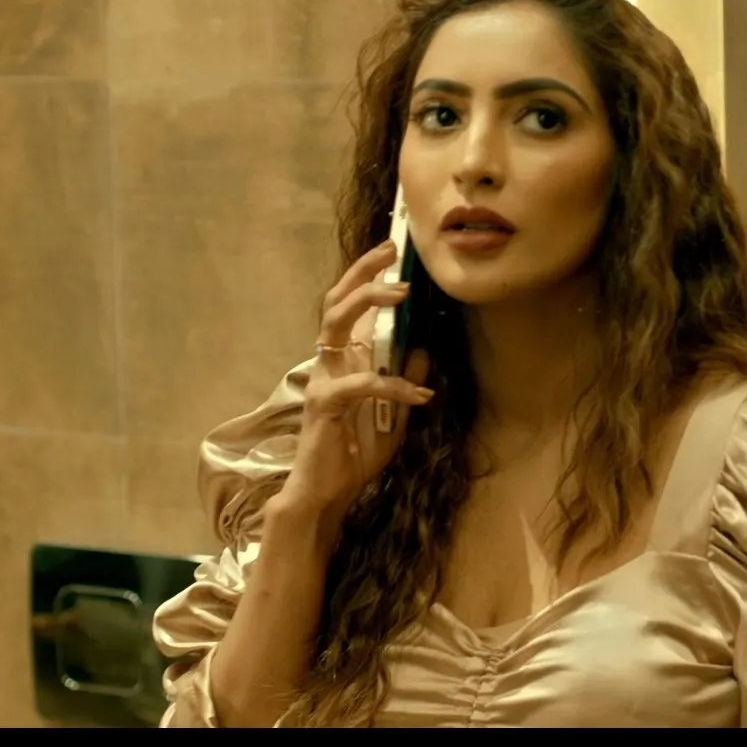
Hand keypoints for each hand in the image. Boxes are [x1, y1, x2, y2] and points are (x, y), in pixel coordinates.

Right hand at [270, 239, 433, 527]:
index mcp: (343, 362)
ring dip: (368, 304)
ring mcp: (323, 381)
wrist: (326, 496)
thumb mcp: (394, 417)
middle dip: (363, 274)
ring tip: (402, 296)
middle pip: (336, 303)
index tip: (391, 249)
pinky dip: (392, 384)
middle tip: (392, 254)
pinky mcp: (325, 405)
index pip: (349, 308)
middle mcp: (328, 364)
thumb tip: (423, 348)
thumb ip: (405, 382)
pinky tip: (419, 393)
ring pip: (335, 326)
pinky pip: (359, 383)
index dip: (366, 275)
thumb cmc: (353, 457)